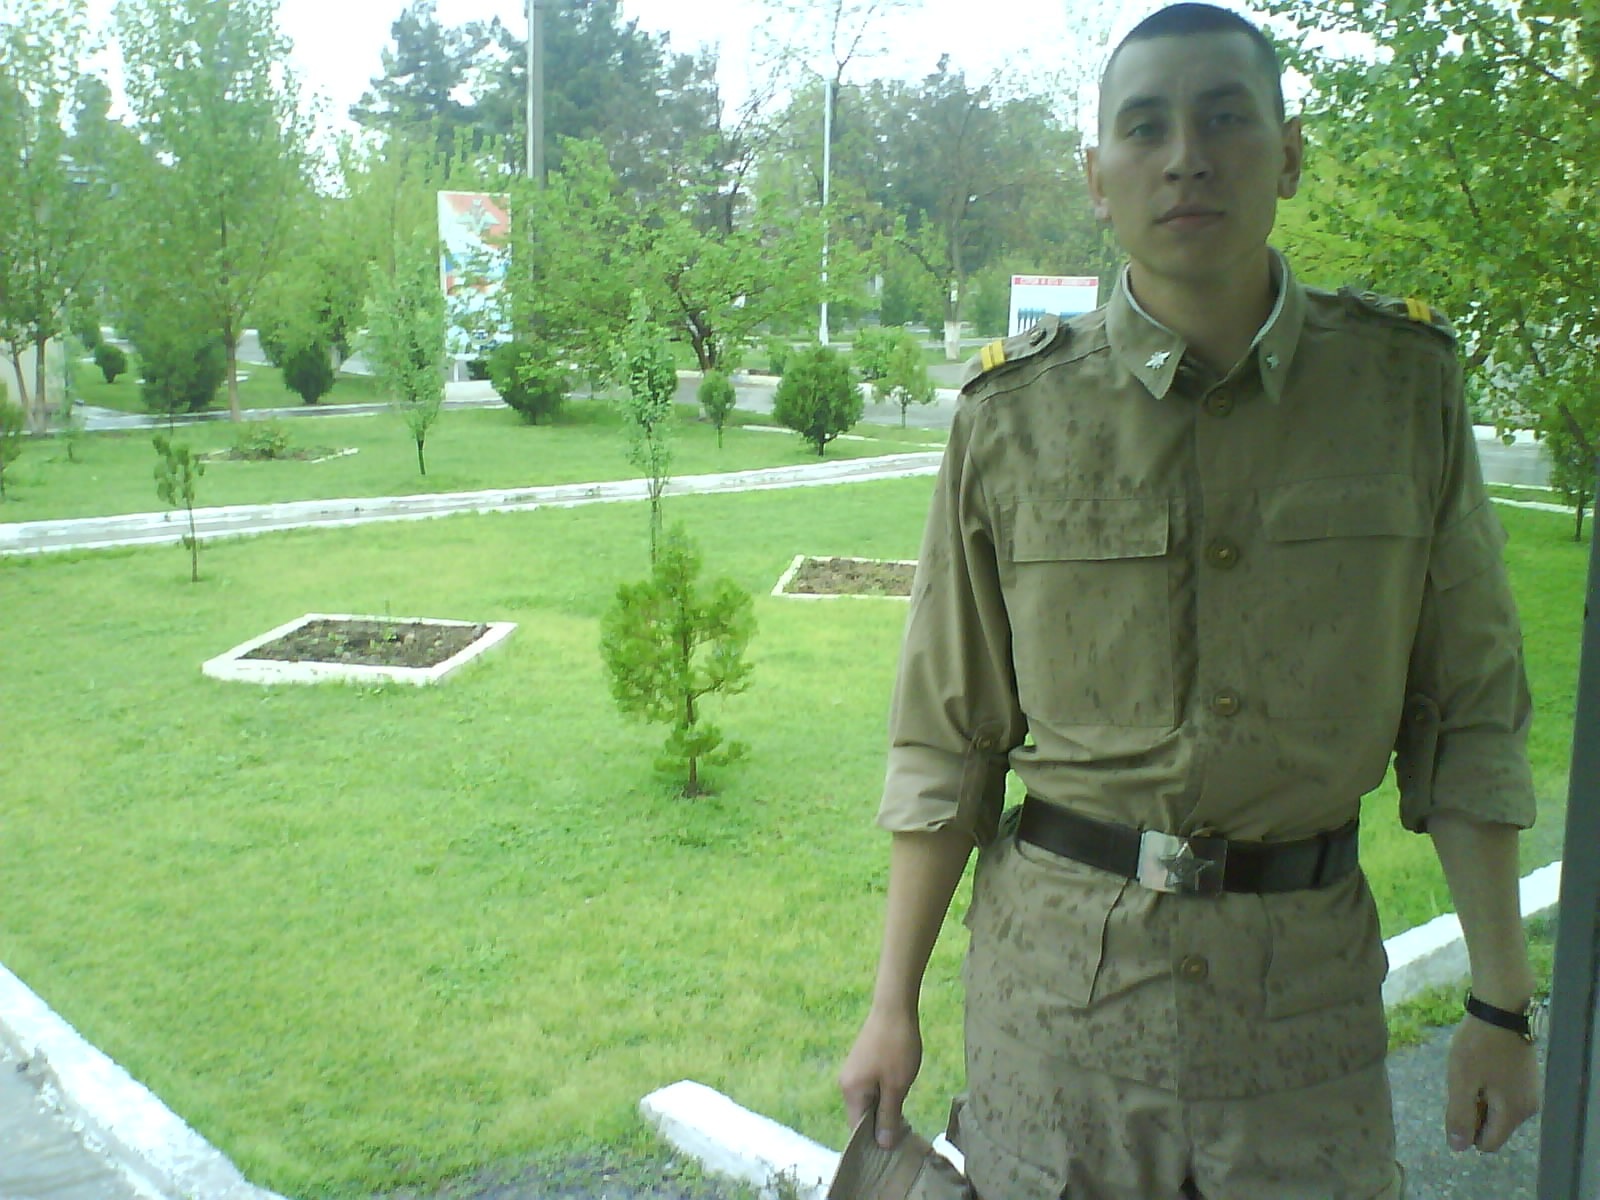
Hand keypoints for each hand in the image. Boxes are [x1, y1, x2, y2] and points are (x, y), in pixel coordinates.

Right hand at [839, 1005, 922, 1148]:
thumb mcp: (896, 1086)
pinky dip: (883, 1095)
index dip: (873, 1141)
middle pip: (861, 1116)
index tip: (894, 1147)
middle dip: (880, 1125)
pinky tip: (899, 1092)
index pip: (857, 1129)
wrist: (894, 1008)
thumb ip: (888, 1116)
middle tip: (904, 1131)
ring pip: (867, 1101)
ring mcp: (853, 1071)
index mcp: (851, 1091)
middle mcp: (846, 1083)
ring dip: (884, 1109)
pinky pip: (870, 1088)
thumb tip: (882, 1144)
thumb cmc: (896, 1048)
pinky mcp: (862, 1062)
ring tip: (904, 1113)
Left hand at [1444, 1015, 1540, 1151]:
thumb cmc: (1478, 1045)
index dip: (1467, 1131)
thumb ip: (1460, 1116)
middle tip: (1463, 1082)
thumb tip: (1458, 1147)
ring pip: (1497, 1109)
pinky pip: (1503, 1094)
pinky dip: (1488, 1086)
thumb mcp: (1462, 1081)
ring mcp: (1529, 1092)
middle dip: (1473, 1111)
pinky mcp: (1526, 1077)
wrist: (1501, 1009)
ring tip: (1471, 1071)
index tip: (1457, 1102)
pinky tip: (1479, 1065)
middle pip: (1494, 1127)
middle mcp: (1528, 1108)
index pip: (1489, 1143)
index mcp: (1514, 1113)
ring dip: (1479, 1097)